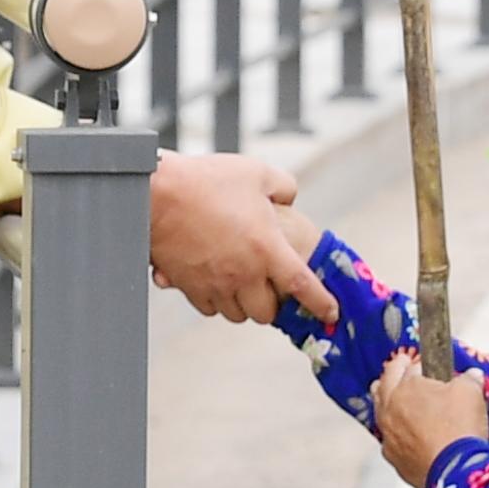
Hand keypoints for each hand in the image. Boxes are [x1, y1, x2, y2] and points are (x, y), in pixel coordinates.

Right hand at [148, 151, 335, 323]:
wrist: (157, 193)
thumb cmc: (207, 180)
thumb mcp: (257, 173)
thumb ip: (283, 188)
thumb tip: (288, 201)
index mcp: (268, 249)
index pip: (303, 286)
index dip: (321, 302)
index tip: (330, 312)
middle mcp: (245, 274)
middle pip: (267, 312)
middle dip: (270, 303)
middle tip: (267, 285)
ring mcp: (216, 284)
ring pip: (237, 314)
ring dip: (243, 303)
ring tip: (240, 282)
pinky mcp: (189, 287)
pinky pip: (209, 307)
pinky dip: (216, 300)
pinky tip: (214, 280)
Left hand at [369, 356, 488, 487]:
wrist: (455, 471)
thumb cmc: (461, 427)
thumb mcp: (471, 393)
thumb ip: (469, 379)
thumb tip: (472, 376)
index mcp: (406, 387)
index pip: (407, 368)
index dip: (416, 364)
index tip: (421, 363)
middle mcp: (390, 410)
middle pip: (383, 386)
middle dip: (391, 375)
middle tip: (398, 369)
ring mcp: (388, 436)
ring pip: (381, 414)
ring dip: (386, 403)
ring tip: (391, 398)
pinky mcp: (394, 460)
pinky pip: (390, 441)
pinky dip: (396, 434)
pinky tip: (403, 435)